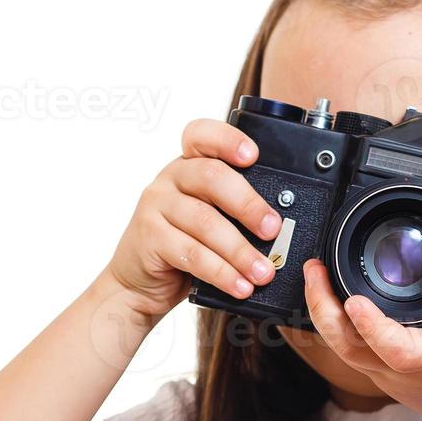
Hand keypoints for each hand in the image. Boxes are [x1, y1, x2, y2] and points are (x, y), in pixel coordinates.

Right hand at [102, 118, 281, 318]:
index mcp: (190, 165)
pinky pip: (192, 253)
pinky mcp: (150, 237)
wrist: (140, 281)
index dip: (228, 140)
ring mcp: (156, 206)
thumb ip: (234, 210)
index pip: (202, 135)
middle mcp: (171, 178)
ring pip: (205, 222)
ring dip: (240, 250)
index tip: (254, 155)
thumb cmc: (183, 245)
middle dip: (249, 205)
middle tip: (273, 230)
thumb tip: (282, 227)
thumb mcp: (210, 218)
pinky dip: (222, 272)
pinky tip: (240, 285)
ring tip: (263, 272)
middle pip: (212, 178)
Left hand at [301, 227, 421, 420]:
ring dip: (322, 314)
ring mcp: (388, 377)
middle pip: (350, 348)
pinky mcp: (382, 377)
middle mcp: (404, 371)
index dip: (371, 326)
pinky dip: (333, 325)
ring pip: (342, 351)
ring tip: (316, 276)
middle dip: (324, 309)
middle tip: (315, 269)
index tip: (354, 300)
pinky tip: (328, 298)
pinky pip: (349, 351)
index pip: (395, 348)